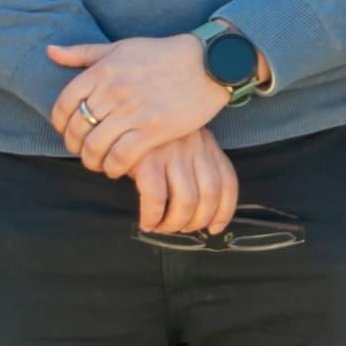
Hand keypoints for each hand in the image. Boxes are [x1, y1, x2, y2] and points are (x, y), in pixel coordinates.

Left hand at [47, 36, 228, 174]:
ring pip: (95, 147)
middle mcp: (114, 91)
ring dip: (92, 161)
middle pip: (77, 129)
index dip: (60, 124)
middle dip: (75, 146)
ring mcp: (133, 111)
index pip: (64, 104)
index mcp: (102, 70)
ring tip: (99, 163)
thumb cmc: (162, 55)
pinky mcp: (153, 129)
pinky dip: (113, 168)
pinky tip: (117, 168)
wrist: (207, 63)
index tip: (68, 131)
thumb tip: (50, 51)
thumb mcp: (120, 47)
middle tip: (84, 151)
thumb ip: (83, 53)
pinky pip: (121, 157)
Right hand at [125, 130, 240, 239]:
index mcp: (207, 144)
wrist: (118, 117)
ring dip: (176, 223)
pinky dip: (153, 217)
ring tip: (162, 227)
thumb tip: (199, 211)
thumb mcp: (182, 143)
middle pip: (210, 195)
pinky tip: (147, 222)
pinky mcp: (147, 158)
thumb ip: (194, 167)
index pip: (227, 182)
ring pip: (187, 201)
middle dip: (197, 221)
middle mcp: (195, 147)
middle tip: (181, 228)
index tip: (214, 228)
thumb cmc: (150, 137)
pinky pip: (156, 198)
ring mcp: (172, 152)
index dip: (224, 211)